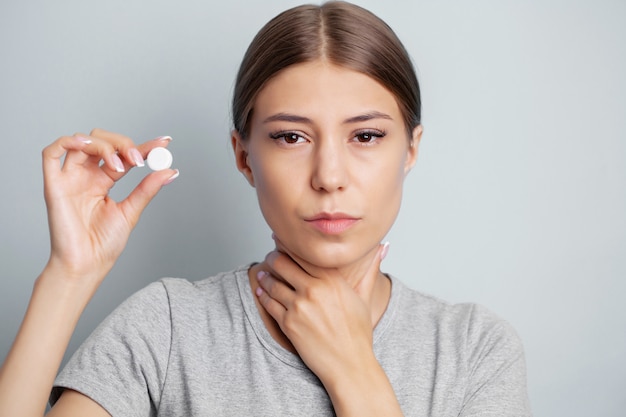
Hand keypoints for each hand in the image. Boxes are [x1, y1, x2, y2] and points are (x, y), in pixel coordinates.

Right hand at [42, 128, 177, 285]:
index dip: (143, 146)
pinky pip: (50, 154)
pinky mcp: (54, 186)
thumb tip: (169, 171)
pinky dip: (67, 141)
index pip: (123, 154)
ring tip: (121, 164)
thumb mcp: (131, 211)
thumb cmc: (103, 244)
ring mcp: (69, 179)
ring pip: (81, 142)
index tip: (164, 142)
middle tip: (139, 160)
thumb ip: (147, 189)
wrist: (86, 265)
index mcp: (102, 181)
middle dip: (123, 144)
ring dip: (104, 145)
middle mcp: (85, 176)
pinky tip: (87, 145)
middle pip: (101, 141)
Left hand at [255, 241, 386, 384]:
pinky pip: (269, 303)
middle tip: (271, 257)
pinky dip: (263, 295)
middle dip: (273, 257)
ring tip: (264, 274)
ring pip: (272, 282)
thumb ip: (370, 268)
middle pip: (282, 263)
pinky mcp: (288, 323)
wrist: (349, 364)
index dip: (288, 244)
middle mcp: (314, 289)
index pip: (303, 252)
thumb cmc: (358, 333)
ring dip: (266, 276)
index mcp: (332, 279)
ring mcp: (299, 306)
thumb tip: (383, 246)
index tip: (281, 239)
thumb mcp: (364, 297)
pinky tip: (262, 291)